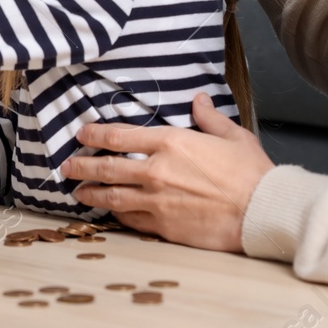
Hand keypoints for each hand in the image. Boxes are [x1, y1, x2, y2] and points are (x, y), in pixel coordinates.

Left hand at [60, 94, 273, 252]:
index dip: (95, 134)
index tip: (82, 134)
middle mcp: (156, 171)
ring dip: (91, 192)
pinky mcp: (163, 227)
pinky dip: (117, 215)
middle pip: (106, 167)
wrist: (261, 213)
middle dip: (81, 165)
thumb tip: (199, 101)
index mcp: (171, 143)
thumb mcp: (233, 136)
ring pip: (112, 196)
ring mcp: (157, 201)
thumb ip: (210, 118)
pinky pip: (130, 220)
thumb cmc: (252, 175)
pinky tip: (110, 213)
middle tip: (66, 166)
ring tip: (78, 191)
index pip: (119, 136)